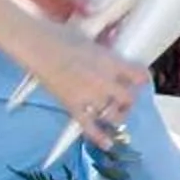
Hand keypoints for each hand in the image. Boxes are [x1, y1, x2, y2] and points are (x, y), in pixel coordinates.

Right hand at [31, 24, 149, 151]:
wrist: (37, 47)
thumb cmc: (61, 36)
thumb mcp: (91, 37)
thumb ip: (105, 49)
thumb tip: (114, 47)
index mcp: (112, 62)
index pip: (139, 76)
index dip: (142, 79)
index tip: (140, 80)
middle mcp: (105, 82)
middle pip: (129, 98)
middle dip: (129, 99)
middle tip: (126, 97)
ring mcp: (90, 97)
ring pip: (113, 115)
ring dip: (118, 116)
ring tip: (117, 114)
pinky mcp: (73, 107)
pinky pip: (89, 127)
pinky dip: (99, 137)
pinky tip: (107, 143)